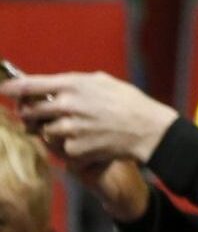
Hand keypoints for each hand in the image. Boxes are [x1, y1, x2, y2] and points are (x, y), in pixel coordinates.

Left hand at [3, 72, 177, 164]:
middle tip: (33, 116)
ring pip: (44, 132)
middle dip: (29, 114)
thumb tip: (52, 85)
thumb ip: (75, 83)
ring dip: (52, 132)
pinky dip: (70, 147)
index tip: (5, 90)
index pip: (30, 85)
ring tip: (69, 130)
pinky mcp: (76, 148)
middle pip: (31, 111)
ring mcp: (71, 129)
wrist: (149, 130)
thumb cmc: (130, 103)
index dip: (13, 88)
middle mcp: (68, 105)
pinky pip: (62, 149)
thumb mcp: (103, 82)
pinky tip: (85, 142)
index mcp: (74, 85)